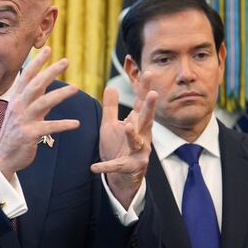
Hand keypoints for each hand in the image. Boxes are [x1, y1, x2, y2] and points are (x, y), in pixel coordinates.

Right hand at [0, 46, 80, 177]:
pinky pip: (48, 127)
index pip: (26, 77)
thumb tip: (44, 83)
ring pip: (42, 103)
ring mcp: (23, 120)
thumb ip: (33, 98)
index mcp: (16, 100)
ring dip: (60, 94)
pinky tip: (76, 124)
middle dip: (50, 71)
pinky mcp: (29, 134)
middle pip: (35, 85)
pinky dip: (63, 124)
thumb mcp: (20, 111)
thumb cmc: (15, 133)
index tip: (48, 49)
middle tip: (66, 61)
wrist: (3, 157)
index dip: (37, 62)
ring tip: (75, 88)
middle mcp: (18, 107)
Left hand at [90, 73, 157, 208]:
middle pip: (146, 119)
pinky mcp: (130, 167)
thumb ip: (111, 107)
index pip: (142, 103)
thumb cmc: (118, 147)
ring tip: (126, 126)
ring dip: (132, 134)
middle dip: (150, 107)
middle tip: (153, 93)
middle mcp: (142, 136)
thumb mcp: (111, 125)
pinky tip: (93, 167)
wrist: (121, 176)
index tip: (149, 71)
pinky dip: (105, 166)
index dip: (145, 88)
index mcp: (137, 124)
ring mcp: (138, 152)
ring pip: (137, 141)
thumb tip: (110, 86)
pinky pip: (117, 166)